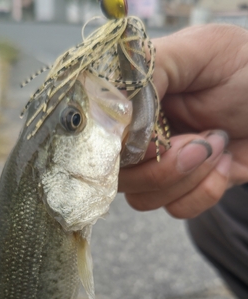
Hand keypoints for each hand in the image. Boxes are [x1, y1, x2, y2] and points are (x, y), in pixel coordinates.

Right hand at [118, 24, 247, 218]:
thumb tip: (115, 110)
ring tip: (217, 144)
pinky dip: (204, 192)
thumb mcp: (198, 51)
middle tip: (201, 142)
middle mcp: (137, 137)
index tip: (157, 140)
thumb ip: (150, 70)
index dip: (125, 149)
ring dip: (188, 178)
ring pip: (143, 198)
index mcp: (131, 102)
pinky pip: (175, 210)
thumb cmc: (245, 67)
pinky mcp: (183, 188)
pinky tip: (223, 163)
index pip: (101, 139)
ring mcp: (157, 165)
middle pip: (118, 176)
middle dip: (165, 166)